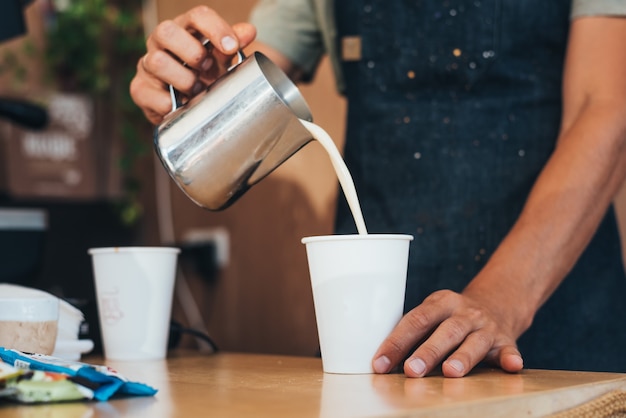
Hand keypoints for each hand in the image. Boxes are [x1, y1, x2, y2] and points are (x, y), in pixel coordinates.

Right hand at [129, 6, 255, 124]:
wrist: (189, 105)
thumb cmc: (205, 75)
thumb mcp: (221, 61)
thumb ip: (232, 46)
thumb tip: (248, 31)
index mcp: (185, 29)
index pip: (197, 16)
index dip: (215, 28)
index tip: (232, 47)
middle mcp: (161, 42)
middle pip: (166, 31)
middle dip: (193, 53)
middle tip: (208, 70)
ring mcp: (147, 64)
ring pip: (157, 62)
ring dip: (184, 80)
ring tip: (198, 90)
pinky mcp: (140, 88)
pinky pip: (145, 92)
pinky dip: (166, 103)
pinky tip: (180, 105)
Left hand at [372, 289, 524, 377]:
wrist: (497, 303)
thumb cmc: (452, 316)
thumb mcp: (433, 313)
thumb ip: (413, 332)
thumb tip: (382, 360)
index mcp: (440, 303)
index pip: (415, 320)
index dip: (397, 342)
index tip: (380, 363)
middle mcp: (464, 313)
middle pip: (445, 332)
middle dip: (427, 352)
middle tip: (412, 371)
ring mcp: (486, 327)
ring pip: (474, 342)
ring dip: (462, 357)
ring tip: (451, 372)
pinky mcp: (505, 342)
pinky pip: (509, 350)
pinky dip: (510, 359)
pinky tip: (512, 366)